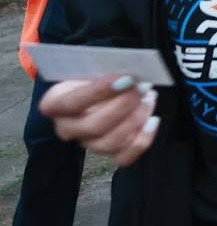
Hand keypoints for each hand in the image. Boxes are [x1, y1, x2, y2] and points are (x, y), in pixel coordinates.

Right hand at [39, 75, 158, 166]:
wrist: (102, 89)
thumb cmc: (95, 76)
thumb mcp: (94, 68)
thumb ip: (106, 71)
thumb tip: (131, 75)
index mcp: (54, 105)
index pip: (73, 102)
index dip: (100, 91)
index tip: (126, 78)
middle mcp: (66, 128)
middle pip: (93, 126)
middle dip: (124, 106)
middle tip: (143, 87)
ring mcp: (87, 143)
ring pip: (109, 142)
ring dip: (135, 120)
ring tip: (149, 98)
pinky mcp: (108, 153)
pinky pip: (124, 157)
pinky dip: (143, 140)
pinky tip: (153, 120)